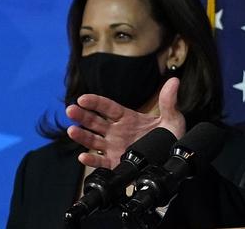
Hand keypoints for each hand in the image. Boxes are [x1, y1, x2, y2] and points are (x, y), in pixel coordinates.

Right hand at [66, 77, 185, 168]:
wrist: (174, 158)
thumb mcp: (172, 118)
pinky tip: (83, 157)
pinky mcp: (116, 164)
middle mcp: (117, 132)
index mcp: (127, 118)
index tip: (83, 98)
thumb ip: (169, 101)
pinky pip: (101, 162)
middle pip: (95, 122)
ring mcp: (115, 147)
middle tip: (70, 110)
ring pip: (93, 141)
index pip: (108, 108)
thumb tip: (174, 81)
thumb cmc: (171, 136)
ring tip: (72, 131)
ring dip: (82, 136)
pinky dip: (91, 161)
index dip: (95, 102)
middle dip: (82, 116)